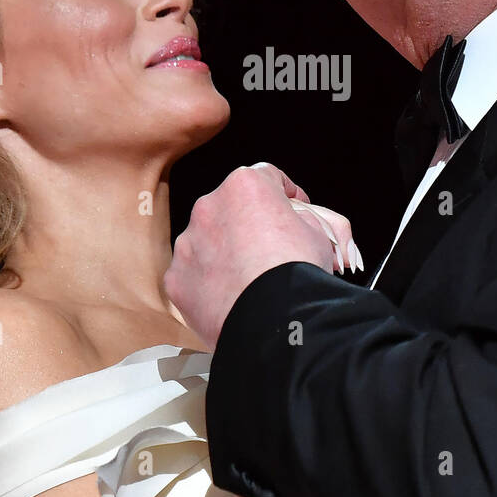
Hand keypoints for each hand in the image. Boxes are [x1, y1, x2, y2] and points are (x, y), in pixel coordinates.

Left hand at [164, 163, 360, 347]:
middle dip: (249, 225)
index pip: (267, 176)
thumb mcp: (319, 232)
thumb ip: (297, 217)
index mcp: (245, 185)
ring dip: (225, 254)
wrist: (274, 320)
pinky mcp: (176, 278)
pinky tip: (231, 299)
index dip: (285, 192)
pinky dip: (209, 284)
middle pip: (232, 209)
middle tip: (271, 250)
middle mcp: (208, 206)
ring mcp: (188, 243)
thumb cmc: (300, 272)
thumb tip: (289, 222)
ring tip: (250, 281)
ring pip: (207, 242)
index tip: (294, 207)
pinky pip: (194, 275)